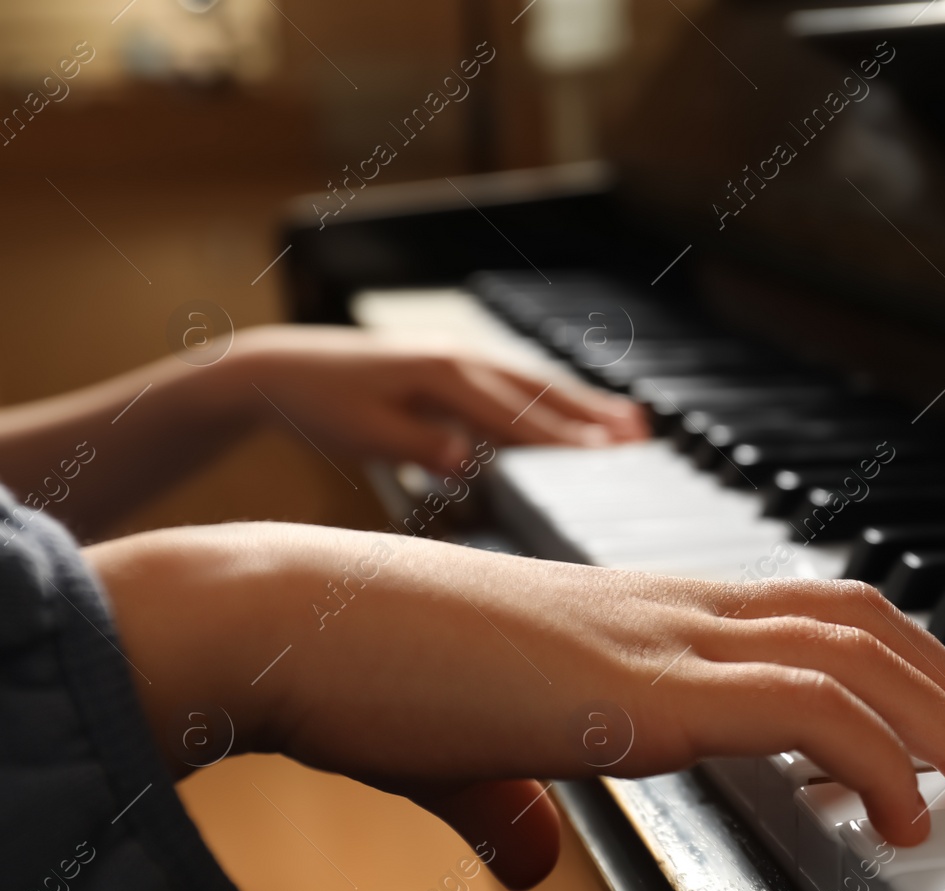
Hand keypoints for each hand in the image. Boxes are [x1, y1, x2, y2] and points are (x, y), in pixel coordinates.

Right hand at [85, 525, 944, 888]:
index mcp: (641, 611)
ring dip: (939, 720)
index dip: (891, 654)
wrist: (292, 618)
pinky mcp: (636, 689)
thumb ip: (513, 800)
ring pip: (851, 654)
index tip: (942, 715)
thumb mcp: (467, 749)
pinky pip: (797, 709)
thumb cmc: (370, 674)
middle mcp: (668, 608)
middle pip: (858, 617)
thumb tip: (528, 855)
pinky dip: (870, 759)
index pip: (806, 606)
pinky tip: (894, 821)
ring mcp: (657, 638)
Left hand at [221, 325, 648, 471]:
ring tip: (630, 422)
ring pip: (534, 382)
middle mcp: (460, 357)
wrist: (281, 368)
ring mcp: (460, 356)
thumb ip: (416, 446)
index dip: (562, 438)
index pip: (515, 415)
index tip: (605, 457)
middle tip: (642, 436)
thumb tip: (465, 460)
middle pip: (540, 390)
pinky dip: (551, 397)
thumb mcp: (361, 434)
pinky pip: (515, 382)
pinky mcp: (454, 364)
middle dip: (593, 415)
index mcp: (442, 374)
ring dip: (583, 403)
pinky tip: (573, 410)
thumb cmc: (319, 406)